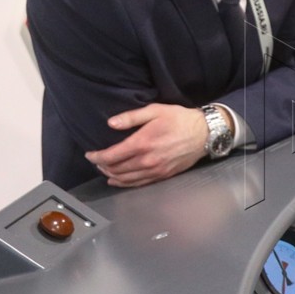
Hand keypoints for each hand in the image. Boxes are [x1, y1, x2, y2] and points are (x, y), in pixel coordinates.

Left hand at [87, 103, 210, 186]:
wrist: (205, 133)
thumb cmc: (180, 119)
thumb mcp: (155, 110)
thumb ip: (131, 117)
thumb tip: (111, 123)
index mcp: (142, 143)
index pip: (111, 156)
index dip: (96, 157)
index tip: (90, 154)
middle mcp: (147, 160)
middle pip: (116, 169)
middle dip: (102, 166)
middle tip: (96, 160)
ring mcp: (155, 170)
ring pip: (126, 179)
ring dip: (112, 175)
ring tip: (105, 169)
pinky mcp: (163, 175)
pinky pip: (139, 183)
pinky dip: (125, 183)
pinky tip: (118, 180)